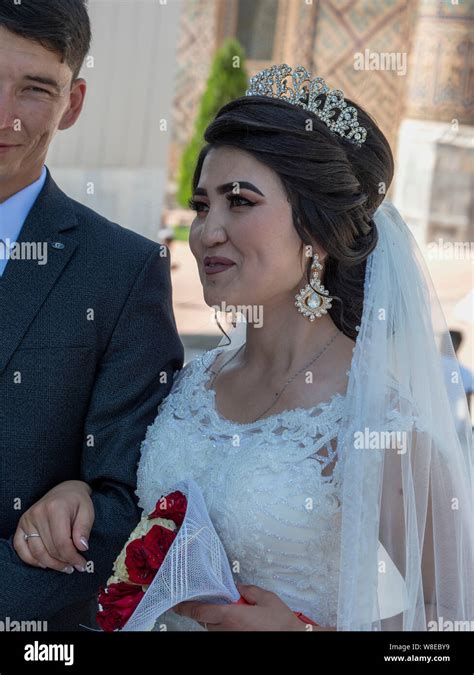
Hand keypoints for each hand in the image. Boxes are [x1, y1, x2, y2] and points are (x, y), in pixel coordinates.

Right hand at [13, 480, 93, 573]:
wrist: (66, 490)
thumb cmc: (78, 501)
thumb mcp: (88, 511)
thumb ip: (84, 529)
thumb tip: (81, 548)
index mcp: (55, 508)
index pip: (62, 542)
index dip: (72, 557)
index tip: (81, 564)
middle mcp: (38, 513)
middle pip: (50, 549)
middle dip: (64, 562)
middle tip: (74, 566)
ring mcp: (27, 519)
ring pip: (36, 552)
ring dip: (50, 564)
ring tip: (63, 567)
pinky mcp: (21, 524)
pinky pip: (20, 548)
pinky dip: (31, 559)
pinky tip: (45, 563)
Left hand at [172, 583, 312, 630]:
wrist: (294, 639)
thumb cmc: (282, 624)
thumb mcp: (267, 599)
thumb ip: (249, 591)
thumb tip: (238, 588)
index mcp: (232, 617)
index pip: (201, 611)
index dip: (186, 607)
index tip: (177, 604)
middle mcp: (228, 631)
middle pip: (205, 621)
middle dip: (204, 611)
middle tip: (206, 599)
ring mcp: (232, 639)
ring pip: (214, 629)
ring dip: (215, 619)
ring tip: (226, 609)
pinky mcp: (237, 642)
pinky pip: (224, 634)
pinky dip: (224, 626)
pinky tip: (235, 620)